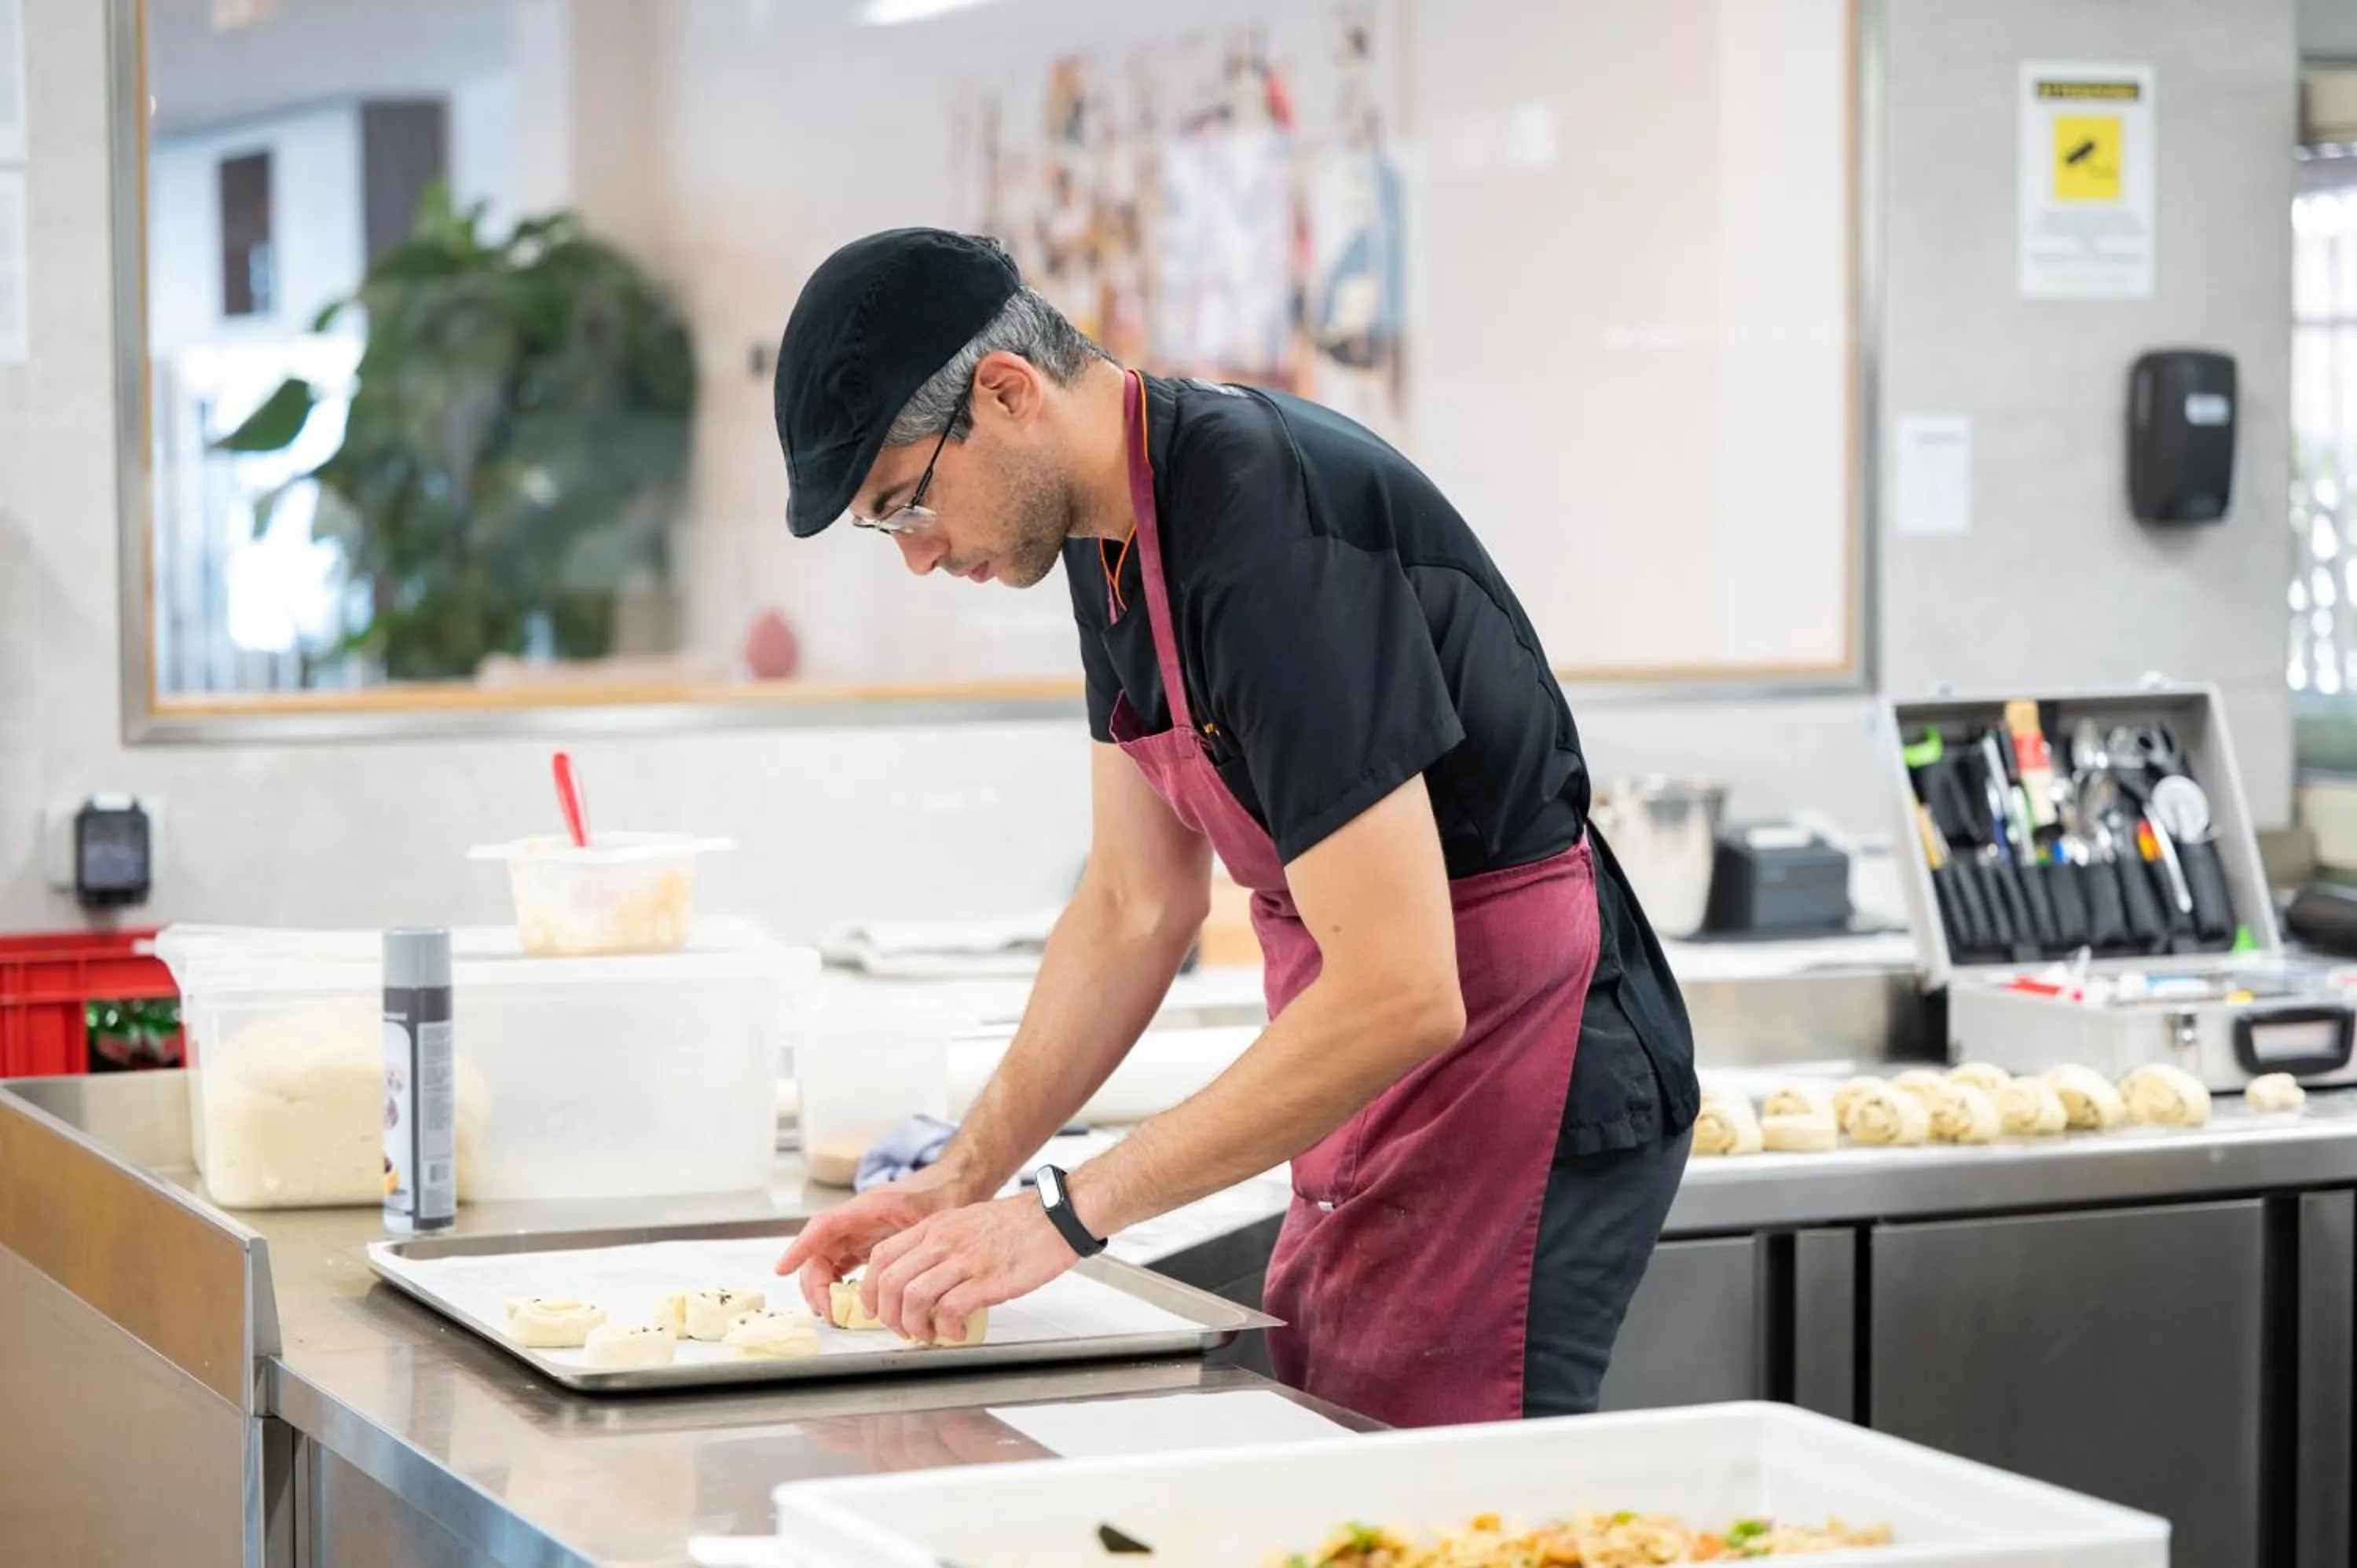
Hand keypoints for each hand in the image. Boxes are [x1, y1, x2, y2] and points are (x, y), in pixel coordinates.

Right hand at [775, 1164, 971, 1314]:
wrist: (957, 1183)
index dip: (800, 1248)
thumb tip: (894, 1269)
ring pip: (827, 1261)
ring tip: (834, 1314)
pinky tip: (845, 1304)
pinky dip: (838, 1285)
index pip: (823, 1226)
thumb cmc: (943, 1192)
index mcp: (867, 1208)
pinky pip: (841, 1266)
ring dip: (824, 1288)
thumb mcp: (928, 1215)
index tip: (782, 1269)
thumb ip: (910, 1239)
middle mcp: (856, 1220)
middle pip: (820, 1252)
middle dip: (815, 1283)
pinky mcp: (867, 1244)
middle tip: (827, 1312)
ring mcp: (860, 1233)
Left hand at [863, 1194, 1080, 1344]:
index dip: (870, 1290)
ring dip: (915, 1327)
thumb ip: (941, 1245)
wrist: (1057, 1216)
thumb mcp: (967, 1222)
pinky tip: (957, 1333)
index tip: (877, 1310)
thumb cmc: (1019, 1222)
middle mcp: (943, 1240)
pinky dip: (947, 1329)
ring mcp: (964, 1259)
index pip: (881, 1257)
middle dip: (889, 1316)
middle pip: (889, 1282)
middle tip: (903, 1331)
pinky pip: (950, 1310)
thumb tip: (923, 1277)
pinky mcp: (988, 1279)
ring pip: (913, 1298)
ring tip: (930, 1335)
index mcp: (934, 1227)